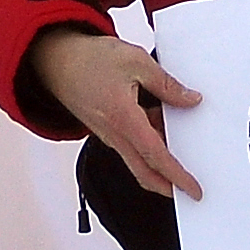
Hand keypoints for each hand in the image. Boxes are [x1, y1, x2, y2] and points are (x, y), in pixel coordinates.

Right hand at [33, 24, 203, 199]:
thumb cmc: (89, 60)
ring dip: (160, 161)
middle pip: (145, 172)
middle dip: (169, 186)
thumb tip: (191, 100)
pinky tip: (163, 126)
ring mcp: (108, 135)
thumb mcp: (136, 61)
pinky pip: (131, 146)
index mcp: (123, 118)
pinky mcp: (106, 131)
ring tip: (185, 145)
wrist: (56, 61)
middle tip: (192, 190)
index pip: (156, 157)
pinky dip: (149, 146)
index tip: (194, 190)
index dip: (177, 176)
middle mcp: (114, 134)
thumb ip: (166, 85)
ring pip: (138, 160)